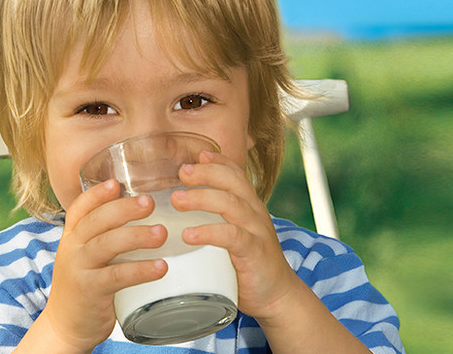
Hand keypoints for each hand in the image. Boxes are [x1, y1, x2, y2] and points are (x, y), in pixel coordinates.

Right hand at [36, 179, 167, 352]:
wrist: (65, 326)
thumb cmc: (85, 285)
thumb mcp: (86, 255)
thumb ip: (106, 235)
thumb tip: (145, 211)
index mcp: (72, 235)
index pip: (81, 207)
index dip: (98, 193)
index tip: (117, 183)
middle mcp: (72, 248)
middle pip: (96, 220)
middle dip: (124, 208)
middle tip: (150, 203)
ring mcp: (79, 269)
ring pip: (106, 244)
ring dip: (136, 236)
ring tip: (162, 233)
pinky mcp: (90, 291)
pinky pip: (116, 276)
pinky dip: (140, 270)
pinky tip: (161, 267)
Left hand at [172, 151, 301, 323]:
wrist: (276, 296)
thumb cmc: (246, 264)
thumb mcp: (232, 235)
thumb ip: (215, 220)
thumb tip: (178, 210)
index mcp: (249, 206)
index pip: (236, 174)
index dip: (217, 161)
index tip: (196, 155)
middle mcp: (255, 213)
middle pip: (232, 182)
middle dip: (206, 173)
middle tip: (181, 172)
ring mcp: (256, 231)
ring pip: (231, 204)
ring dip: (202, 198)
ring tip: (176, 200)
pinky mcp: (254, 253)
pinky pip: (232, 236)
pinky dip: (209, 233)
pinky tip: (189, 235)